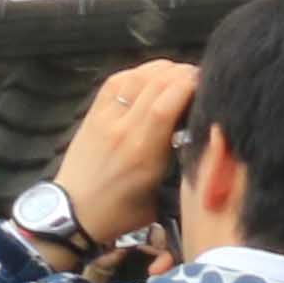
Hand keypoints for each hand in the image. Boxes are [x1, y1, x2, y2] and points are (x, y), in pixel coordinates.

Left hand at [54, 61, 196, 244]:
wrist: (74, 213)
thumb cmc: (121, 212)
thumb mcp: (161, 196)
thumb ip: (181, 165)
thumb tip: (206, 138)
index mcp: (143, 153)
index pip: (167, 104)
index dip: (190, 85)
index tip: (209, 84)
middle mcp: (123, 129)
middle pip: (155, 84)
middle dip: (182, 73)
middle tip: (200, 77)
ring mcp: (104, 118)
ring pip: (136, 77)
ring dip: (162, 70)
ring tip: (180, 74)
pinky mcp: (92, 114)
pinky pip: (115, 81)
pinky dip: (138, 72)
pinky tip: (152, 75)